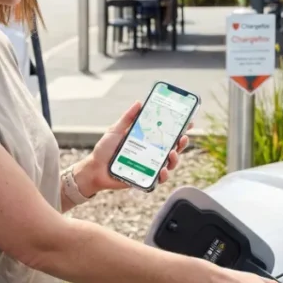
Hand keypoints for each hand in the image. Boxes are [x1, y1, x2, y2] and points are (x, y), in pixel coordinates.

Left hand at [73, 101, 190, 195]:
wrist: (94, 169)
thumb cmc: (104, 150)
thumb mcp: (115, 130)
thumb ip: (127, 118)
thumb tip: (139, 103)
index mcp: (146, 141)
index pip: (166, 134)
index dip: (179, 129)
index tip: (188, 122)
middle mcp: (150, 154)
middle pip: (173, 149)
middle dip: (182, 143)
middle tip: (183, 137)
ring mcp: (149, 167)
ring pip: (169, 164)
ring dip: (175, 159)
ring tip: (172, 153)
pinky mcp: (145, 179)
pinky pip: (158, 179)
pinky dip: (163, 175)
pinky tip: (162, 170)